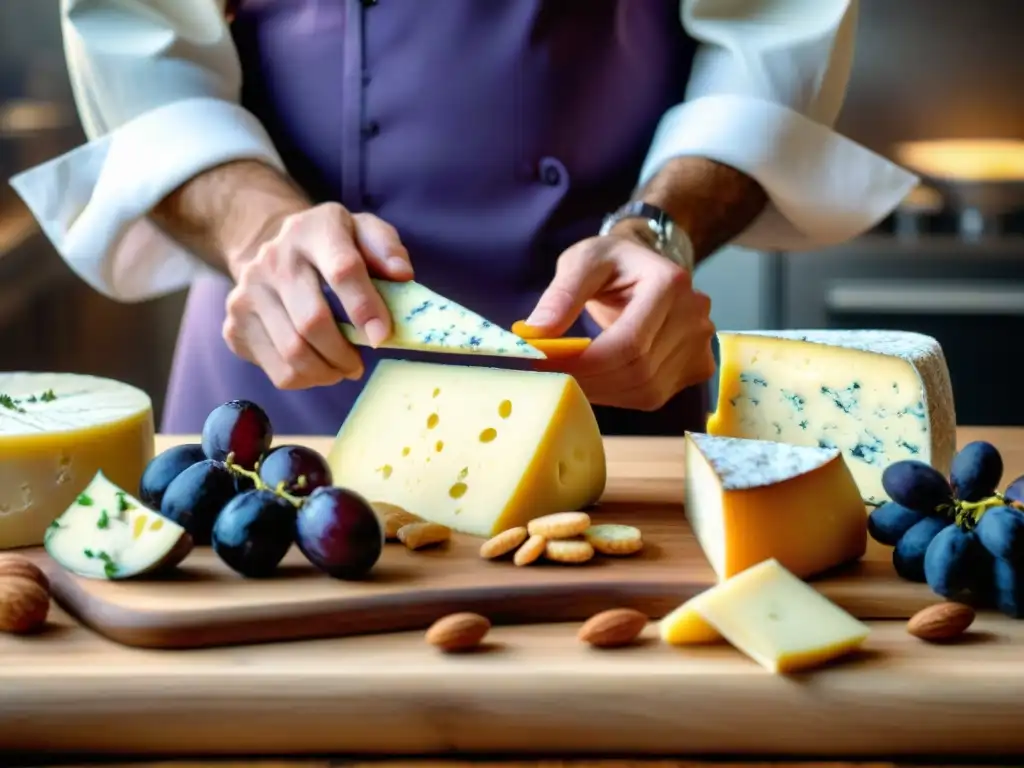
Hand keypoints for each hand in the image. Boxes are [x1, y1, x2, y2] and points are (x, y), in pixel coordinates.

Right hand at [222, 202, 412, 388]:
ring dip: (327, 371)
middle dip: (344, 352)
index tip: (382, 336)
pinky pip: (277, 370)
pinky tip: (318, 367)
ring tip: (342, 367)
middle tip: (360, 362)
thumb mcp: (363, 232)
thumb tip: (402, 274)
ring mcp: (247, 293)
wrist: (269, 250)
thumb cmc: (331, 248)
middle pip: (312, 321)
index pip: (342, 270)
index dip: (365, 307)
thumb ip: (386, 248)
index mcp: (313, 231)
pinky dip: (306, 379)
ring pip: (293, 353)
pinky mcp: (235, 325)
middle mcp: (273, 260)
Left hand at [524, 231, 715, 410]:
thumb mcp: (582, 261)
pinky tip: (599, 381)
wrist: (644, 268)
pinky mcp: (698, 366)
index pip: (629, 342)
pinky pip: (655, 396)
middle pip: (639, 371)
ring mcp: (701, 344)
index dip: (585, 363)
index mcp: (669, 283)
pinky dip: (621, 396)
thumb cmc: (612, 262)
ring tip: (572, 377)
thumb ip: (560, 294)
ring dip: (603, 393)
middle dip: (589, 381)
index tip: (545, 366)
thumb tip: (535, 333)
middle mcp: (694, 315)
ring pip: (647, 391)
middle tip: (552, 377)